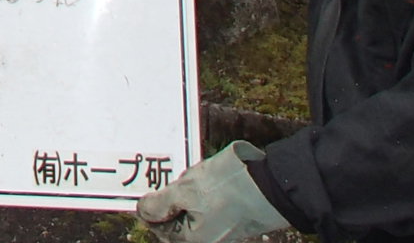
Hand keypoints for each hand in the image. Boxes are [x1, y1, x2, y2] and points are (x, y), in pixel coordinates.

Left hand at [136, 141, 288, 242]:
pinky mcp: (231, 217)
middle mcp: (206, 238)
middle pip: (175, 218)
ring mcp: (219, 228)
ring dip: (188, 192)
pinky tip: (208, 178)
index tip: (146, 189)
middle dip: (171, 198)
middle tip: (176, 181)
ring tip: (195, 177)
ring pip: (191, 209)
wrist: (272, 186)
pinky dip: (202, 191)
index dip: (148, 207)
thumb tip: (141, 210)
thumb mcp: (186, 191)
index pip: (157, 226)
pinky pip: (208, 205)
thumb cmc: (229, 189)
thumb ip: (160, 203)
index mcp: (192, 239)